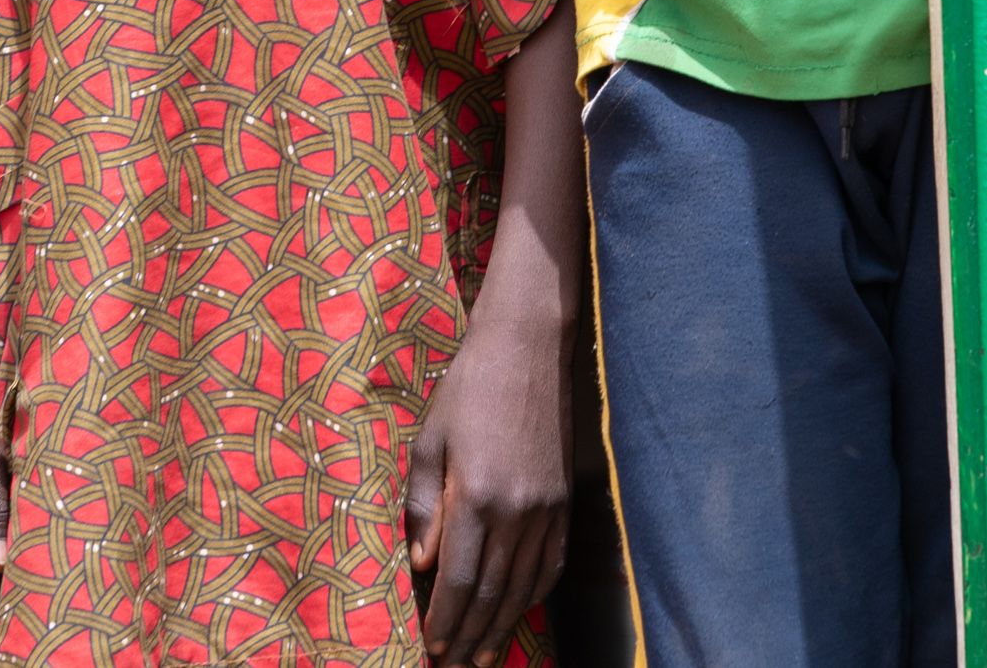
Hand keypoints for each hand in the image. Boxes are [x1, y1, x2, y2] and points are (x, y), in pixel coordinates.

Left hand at [405, 306, 569, 666]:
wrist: (526, 350)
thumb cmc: (468, 389)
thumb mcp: (429, 441)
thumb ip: (423, 506)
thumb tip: (421, 564)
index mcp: (477, 496)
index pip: (460, 578)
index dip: (446, 617)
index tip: (433, 646)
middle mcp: (517, 511)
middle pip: (493, 592)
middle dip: (471, 634)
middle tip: (455, 664)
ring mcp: (547, 508)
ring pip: (524, 585)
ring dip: (503, 625)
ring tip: (485, 655)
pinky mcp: (564, 500)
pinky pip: (551, 563)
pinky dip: (534, 594)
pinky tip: (519, 611)